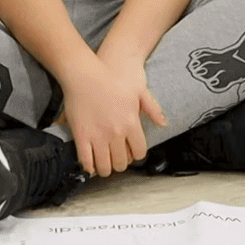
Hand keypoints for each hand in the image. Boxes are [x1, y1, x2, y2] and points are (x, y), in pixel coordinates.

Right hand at [58, 55, 167, 176]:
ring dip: (106, 169)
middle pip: (121, 162)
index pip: (139, 152)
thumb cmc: (113, 80)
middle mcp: (116, 133)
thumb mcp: (140, 90)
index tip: (131, 154)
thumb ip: (152, 109)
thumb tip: (163, 124)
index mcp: (132, 123)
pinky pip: (85, 160)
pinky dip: (89, 166)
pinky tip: (90, 165)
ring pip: (104, 166)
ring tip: (105, 165)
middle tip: (117, 161)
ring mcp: (98, 136)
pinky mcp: (80, 136)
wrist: (85, 74)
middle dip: (120, 164)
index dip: (136, 156)